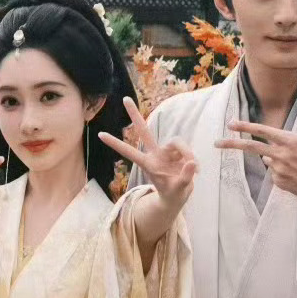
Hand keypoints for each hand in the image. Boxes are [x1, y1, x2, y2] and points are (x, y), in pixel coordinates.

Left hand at [99, 98, 196, 212]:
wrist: (177, 198)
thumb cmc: (172, 195)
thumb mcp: (178, 191)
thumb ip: (185, 178)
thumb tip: (191, 163)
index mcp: (148, 164)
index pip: (129, 152)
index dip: (116, 144)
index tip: (100, 135)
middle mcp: (156, 154)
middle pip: (144, 130)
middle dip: (135, 115)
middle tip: (124, 99)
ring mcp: (166, 152)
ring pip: (177, 142)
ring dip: (187, 153)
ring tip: (195, 170)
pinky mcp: (178, 153)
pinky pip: (186, 149)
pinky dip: (193, 159)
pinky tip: (196, 170)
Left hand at [216, 106, 296, 214]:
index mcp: (289, 142)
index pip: (263, 131)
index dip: (245, 126)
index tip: (230, 123)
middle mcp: (280, 155)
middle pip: (252, 147)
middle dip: (232, 144)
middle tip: (216, 142)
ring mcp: (279, 171)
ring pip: (269, 160)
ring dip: (275, 158)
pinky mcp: (280, 183)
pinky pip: (275, 173)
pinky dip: (282, 170)